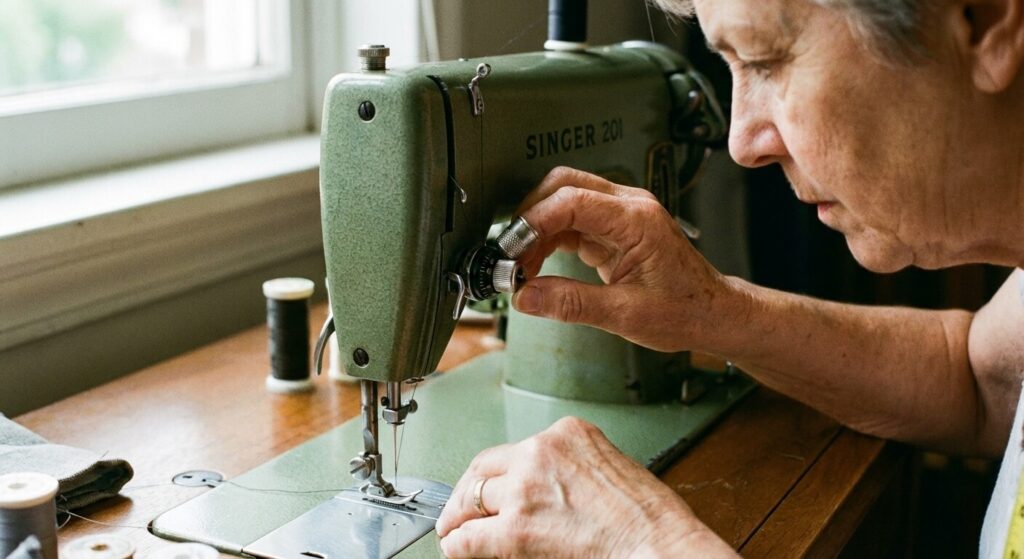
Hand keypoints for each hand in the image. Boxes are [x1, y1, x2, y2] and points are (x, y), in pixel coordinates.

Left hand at [435, 417, 735, 558]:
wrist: (660, 546)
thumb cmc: (651, 519)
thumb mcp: (611, 467)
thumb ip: (571, 468)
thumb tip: (546, 491)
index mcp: (568, 433)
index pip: (514, 449)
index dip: (493, 474)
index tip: (486, 485)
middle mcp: (541, 452)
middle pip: (483, 468)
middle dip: (468, 492)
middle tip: (459, 510)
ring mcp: (525, 488)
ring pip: (472, 500)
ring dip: (461, 518)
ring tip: (455, 531)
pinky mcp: (516, 529)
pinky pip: (469, 537)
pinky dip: (459, 545)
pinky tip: (458, 549)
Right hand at [511, 166, 743, 352]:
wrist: (713, 314)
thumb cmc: (686, 310)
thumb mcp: (625, 315)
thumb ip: (572, 304)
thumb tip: (527, 295)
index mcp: (637, 220)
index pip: (572, 201)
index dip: (534, 221)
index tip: (512, 249)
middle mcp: (629, 207)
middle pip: (563, 185)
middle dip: (529, 216)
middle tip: (511, 253)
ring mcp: (621, 214)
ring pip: (564, 199)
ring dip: (537, 227)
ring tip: (522, 265)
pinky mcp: (613, 228)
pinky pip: (571, 219)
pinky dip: (549, 237)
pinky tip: (538, 263)